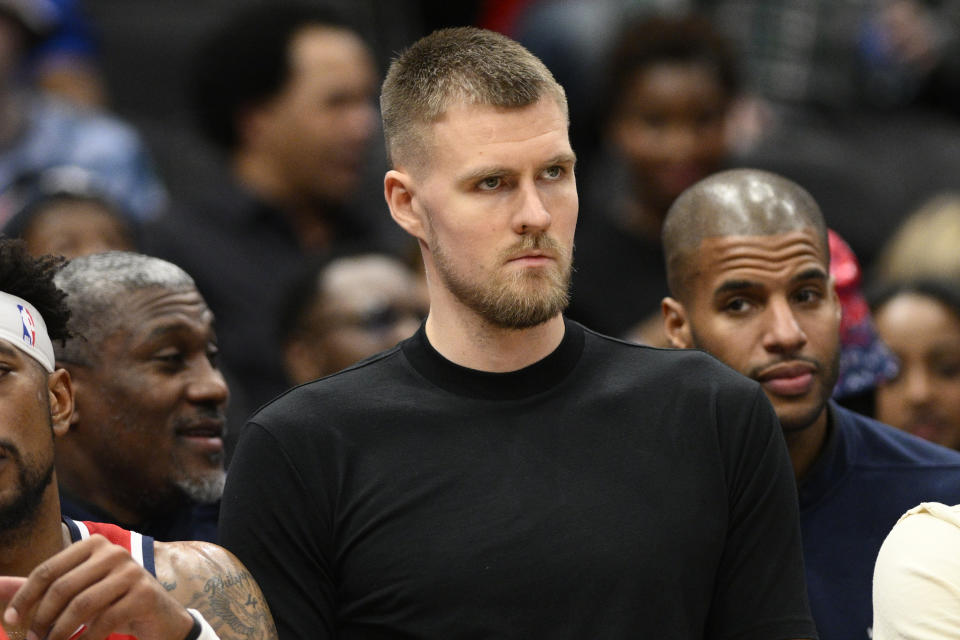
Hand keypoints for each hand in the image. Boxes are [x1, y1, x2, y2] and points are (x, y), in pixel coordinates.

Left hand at [2, 534, 193, 639]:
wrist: (159, 617)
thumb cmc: (111, 602)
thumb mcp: (78, 591)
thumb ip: (42, 588)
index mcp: (94, 545)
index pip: (48, 569)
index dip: (24, 598)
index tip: (10, 621)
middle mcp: (114, 552)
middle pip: (63, 588)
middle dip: (41, 619)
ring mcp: (132, 572)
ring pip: (82, 605)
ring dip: (60, 633)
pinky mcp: (144, 594)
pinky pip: (104, 621)